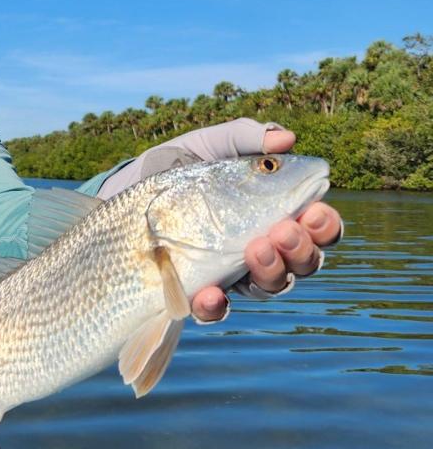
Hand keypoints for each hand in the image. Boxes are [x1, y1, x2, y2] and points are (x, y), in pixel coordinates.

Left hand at [190, 128, 342, 321]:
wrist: (124, 196)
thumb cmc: (178, 169)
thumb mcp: (208, 146)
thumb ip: (245, 137)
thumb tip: (286, 138)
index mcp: (275, 213)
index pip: (315, 228)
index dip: (324, 225)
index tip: (313, 210)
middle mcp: (262, 249)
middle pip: (303, 263)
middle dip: (303, 250)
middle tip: (283, 229)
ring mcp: (230, 274)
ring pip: (269, 287)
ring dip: (272, 271)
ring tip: (256, 247)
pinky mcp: (195, 293)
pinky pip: (214, 311)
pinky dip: (216, 305)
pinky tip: (210, 293)